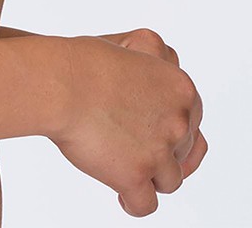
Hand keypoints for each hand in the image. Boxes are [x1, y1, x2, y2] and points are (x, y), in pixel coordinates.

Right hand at [50, 35, 207, 217]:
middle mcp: (178, 121)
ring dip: (149, 176)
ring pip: (169, 181)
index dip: (171, 129)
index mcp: (181, 88)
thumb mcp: (132, 47)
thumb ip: (154, 68)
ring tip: (125, 168)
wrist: (59, 82)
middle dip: (161, 151)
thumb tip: (160, 93)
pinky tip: (122, 196)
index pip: (193, 121)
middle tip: (133, 146)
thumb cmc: (83, 61)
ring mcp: (158, 151)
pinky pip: (145, 205)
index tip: (154, 132)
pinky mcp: (135, 175)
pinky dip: (133, 203)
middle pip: (183, 152)